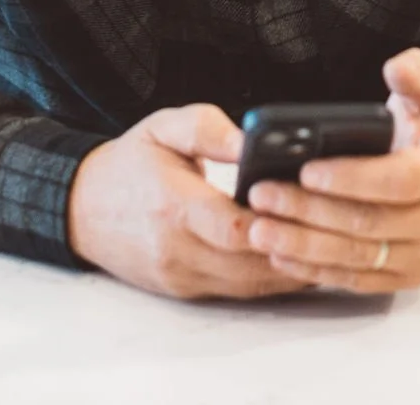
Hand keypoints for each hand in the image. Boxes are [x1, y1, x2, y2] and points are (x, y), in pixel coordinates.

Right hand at [68, 103, 311, 300]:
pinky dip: (268, 279)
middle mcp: (176, 248)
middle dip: (295, 247)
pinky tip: (298, 262)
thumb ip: (208, 128)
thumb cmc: (129, 163)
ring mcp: (179, 274)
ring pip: (248, 283)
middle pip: (250, 261)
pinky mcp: (183, 289)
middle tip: (339, 230)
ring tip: (331, 247)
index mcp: (171, 204)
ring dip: (290, 270)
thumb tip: (251, 139)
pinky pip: (236, 292)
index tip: (308, 204)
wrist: (80, 208)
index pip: (232, 226)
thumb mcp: (162, 127)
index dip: (274, 221)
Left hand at [243, 48, 419, 292]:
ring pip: (356, 256)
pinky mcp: (403, 278)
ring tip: (258, 229)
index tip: (304, 170)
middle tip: (261, 195)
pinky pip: (355, 280)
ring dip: (302, 245)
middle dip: (308, 210)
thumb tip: (395, 66)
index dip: (351, 178)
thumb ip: (415, 76)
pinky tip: (279, 256)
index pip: (398, 180)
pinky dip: (314, 270)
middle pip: (368, 223)